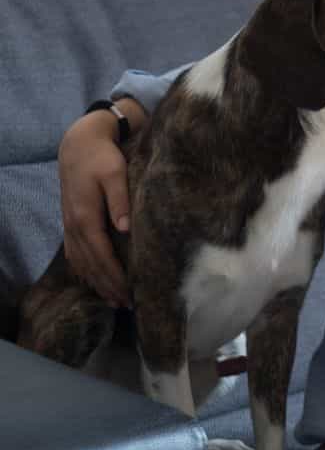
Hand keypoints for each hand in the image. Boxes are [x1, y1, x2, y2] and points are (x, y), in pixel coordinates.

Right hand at [58, 110, 133, 306]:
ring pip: (81, 262)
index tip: (130, 293)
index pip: (101, 255)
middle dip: (108, 286)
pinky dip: (85, 270)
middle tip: (127, 305)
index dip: (115, 276)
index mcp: (86, 217)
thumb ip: (120, 200)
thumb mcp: (115, 174)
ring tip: (113, 300)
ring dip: (96, 283)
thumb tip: (126, 229)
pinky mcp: (71, 222)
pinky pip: (75, 253)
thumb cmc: (102, 158)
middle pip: (91, 264)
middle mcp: (74, 225)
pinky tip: (93, 281)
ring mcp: (70, 225)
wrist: (79, 145)